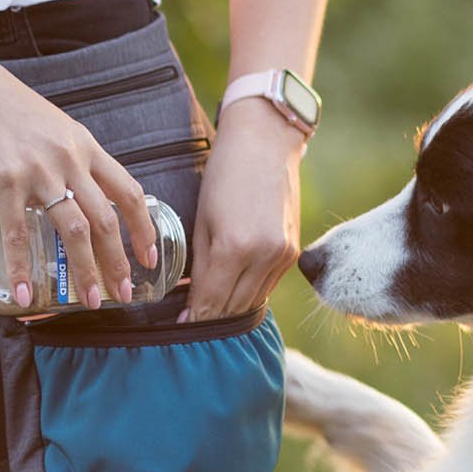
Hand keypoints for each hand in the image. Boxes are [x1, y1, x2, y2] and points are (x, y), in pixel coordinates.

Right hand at [0, 47, 156, 309]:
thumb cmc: (4, 107)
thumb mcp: (54, 128)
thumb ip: (71, 159)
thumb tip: (82, 194)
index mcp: (86, 147)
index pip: (128, 192)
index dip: (143, 229)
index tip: (149, 258)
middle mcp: (70, 159)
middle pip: (106, 219)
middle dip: (119, 262)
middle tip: (125, 294)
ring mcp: (39, 169)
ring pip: (75, 229)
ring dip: (85, 271)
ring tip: (90, 301)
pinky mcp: (5, 179)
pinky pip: (19, 232)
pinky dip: (22, 266)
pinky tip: (24, 293)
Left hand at [182, 98, 303, 320]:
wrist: (266, 144)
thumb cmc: (224, 175)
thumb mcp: (202, 220)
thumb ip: (200, 264)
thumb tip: (191, 299)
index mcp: (235, 247)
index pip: (210, 299)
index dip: (194, 317)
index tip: (179, 327)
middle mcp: (264, 257)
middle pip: (233, 307)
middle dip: (210, 318)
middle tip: (190, 327)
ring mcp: (283, 256)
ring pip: (253, 301)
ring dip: (231, 310)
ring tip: (210, 315)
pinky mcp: (293, 252)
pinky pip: (268, 286)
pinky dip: (250, 293)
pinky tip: (234, 292)